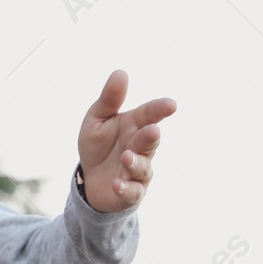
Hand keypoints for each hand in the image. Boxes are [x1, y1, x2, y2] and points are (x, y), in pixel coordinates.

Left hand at [77, 69, 175, 212]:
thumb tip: (121, 72)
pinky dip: (126, 189)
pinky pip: (132, 192)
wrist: (91, 179)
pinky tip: (117, 184)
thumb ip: (109, 99)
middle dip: (151, 136)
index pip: (150, 114)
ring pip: (143, 167)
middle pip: (150, 141)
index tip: (171, 105)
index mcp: (135, 125)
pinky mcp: (131, 192)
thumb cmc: (99, 145)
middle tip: (152, 130)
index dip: (160, 109)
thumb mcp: (97, 119)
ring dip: (136, 162)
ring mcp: (138, 170)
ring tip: (125, 157)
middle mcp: (141, 147)